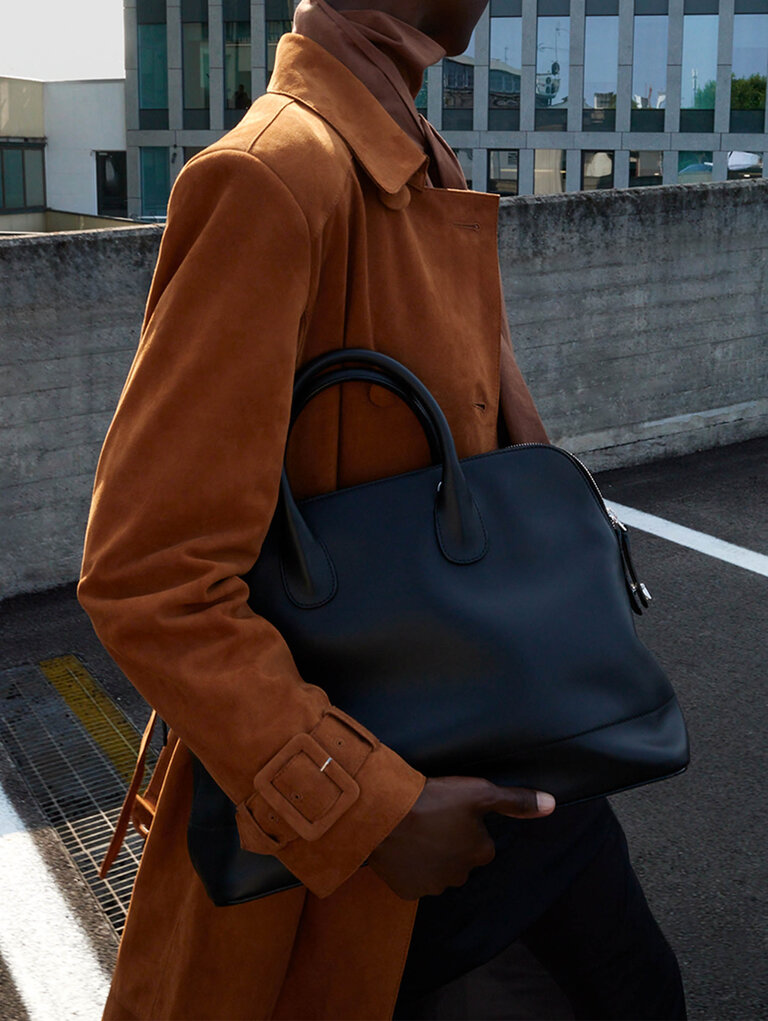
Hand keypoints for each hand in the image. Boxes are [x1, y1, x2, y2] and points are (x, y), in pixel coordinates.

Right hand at [368, 776, 555, 899]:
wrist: (385, 815)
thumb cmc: (434, 799)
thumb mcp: (479, 792)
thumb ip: (516, 801)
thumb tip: (551, 804)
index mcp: (481, 853)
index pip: (480, 841)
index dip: (465, 824)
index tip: (449, 810)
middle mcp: (461, 876)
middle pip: (460, 858)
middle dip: (449, 843)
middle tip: (431, 819)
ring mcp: (433, 887)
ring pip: (437, 870)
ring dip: (430, 855)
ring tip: (414, 831)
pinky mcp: (409, 891)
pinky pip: (414, 879)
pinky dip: (410, 867)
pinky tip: (402, 848)